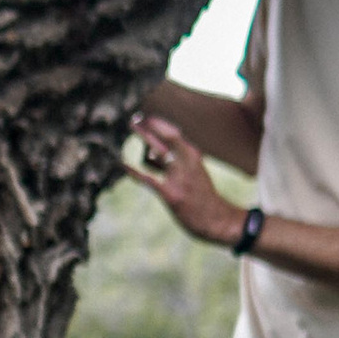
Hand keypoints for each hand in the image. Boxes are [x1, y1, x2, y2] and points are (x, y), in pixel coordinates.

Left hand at [125, 112, 245, 249]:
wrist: (216, 219)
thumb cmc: (200, 194)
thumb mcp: (194, 170)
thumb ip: (175, 159)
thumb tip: (147, 152)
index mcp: (193, 155)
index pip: (173, 133)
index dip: (157, 124)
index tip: (144, 118)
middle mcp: (187, 163)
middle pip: (164, 139)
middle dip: (146, 129)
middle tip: (132, 120)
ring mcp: (180, 178)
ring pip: (157, 154)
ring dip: (143, 149)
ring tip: (140, 155)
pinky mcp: (172, 194)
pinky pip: (149, 179)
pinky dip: (134, 172)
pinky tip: (123, 165)